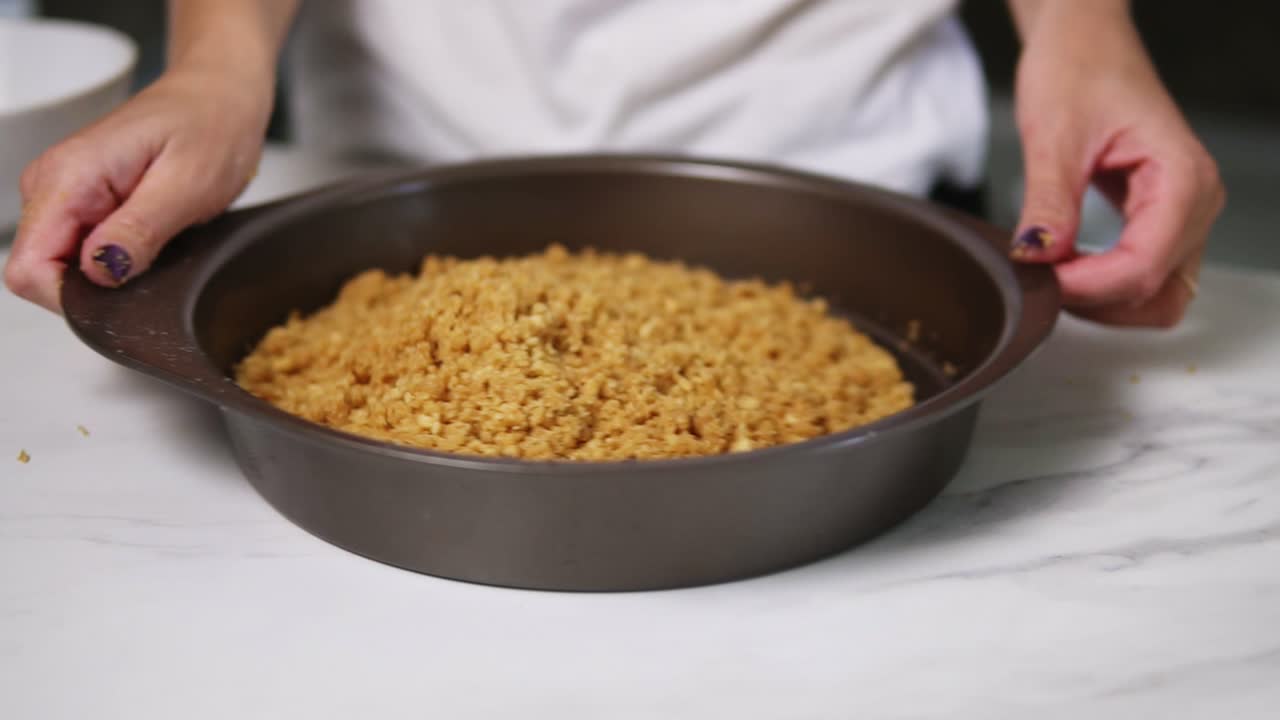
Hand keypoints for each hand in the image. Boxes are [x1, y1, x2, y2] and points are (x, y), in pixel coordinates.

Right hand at [3, 67, 271, 311]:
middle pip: (43, 274)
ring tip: (161, 240)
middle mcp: (53, 185)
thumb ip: (140, 230)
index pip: (28, 268)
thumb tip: (99, 270)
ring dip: (115, 273)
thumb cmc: (211, 126)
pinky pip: (88, 253)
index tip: (124, 292)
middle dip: (99, 287)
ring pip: (67, 269)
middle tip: (157, 261)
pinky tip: (156, 239)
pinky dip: (122, 260)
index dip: (74, 298)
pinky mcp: (85, 204)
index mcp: (67, 177)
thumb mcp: (188, 184)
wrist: (220, 96)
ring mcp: (66, 195)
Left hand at [1009, 2, 1224, 326]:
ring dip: (1104, 302)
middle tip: (1041, 281)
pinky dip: (1107, 286)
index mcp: (1182, 177)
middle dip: (1097, 301)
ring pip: (1158, 295)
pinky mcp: (1161, 219)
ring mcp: (1183, 214)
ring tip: (1053, 274)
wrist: (1083, 41)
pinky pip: (1146, 276)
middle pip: (1158, 293)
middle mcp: (1195, 202)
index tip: (1039, 281)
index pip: (1144, 265)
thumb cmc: (1077, 69)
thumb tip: (1038, 256)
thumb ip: (1050, 201)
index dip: (1088, 287)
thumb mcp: (1054, 135)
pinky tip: (1068, 267)